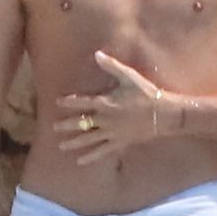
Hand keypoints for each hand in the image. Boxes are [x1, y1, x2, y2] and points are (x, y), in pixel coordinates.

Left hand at [55, 51, 168, 165]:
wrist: (163, 114)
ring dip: (74, 143)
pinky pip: (102, 151)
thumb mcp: (129, 77)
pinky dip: (90, 157)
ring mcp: (111, 133)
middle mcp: (105, 119)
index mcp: (105, 103)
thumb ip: (111, 66)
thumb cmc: (146, 94)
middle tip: (53, 127)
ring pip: (88, 139)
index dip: (69, 102)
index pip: (82, 102)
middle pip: (81, 123)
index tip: (57, 102)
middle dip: (66, 125)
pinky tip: (80, 162)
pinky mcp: (119, 143)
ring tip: (61, 146)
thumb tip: (96, 54)